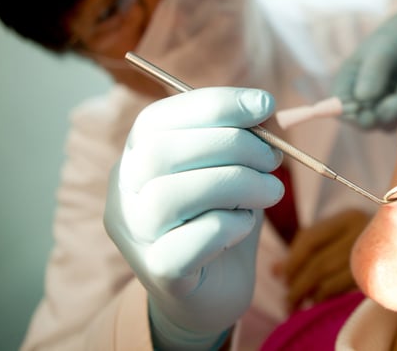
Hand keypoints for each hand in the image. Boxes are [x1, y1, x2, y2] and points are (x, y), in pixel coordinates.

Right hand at [105, 87, 284, 349]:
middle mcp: (123, 191)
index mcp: (136, 155)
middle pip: (162, 152)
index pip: (159, 118)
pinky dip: (230, 224)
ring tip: (270, 191)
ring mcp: (134, 234)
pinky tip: (244, 224)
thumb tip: (266, 111)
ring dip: (238, 183)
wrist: (213, 291)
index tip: (265, 104)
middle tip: (273, 158)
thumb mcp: (234, 169)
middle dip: (233, 144)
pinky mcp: (158, 272)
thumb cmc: (221, 218)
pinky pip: (193, 239)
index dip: (215, 105)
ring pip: (173, 194)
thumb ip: (243, 139)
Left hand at [273, 209, 370, 310]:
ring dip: (309, 295)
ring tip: (297, 305)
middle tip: (287, 299)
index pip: (311, 238)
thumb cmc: (365, 240)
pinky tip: (318, 302)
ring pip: (330, 280)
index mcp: (349, 217)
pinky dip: (326, 298)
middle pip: (319, 263)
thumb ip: (308, 247)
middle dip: (297, 284)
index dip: (292, 260)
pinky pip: (345, 291)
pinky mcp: (379, 276)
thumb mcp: (339, 234)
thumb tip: (276, 270)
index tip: (280, 275)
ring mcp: (373, 256)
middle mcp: (363, 233)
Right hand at [332, 11, 396, 129]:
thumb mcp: (384, 48)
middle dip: (386, 109)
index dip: (350, 115)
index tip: (369, 113)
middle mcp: (361, 100)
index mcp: (347, 82)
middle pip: (365, 121)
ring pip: (388, 122)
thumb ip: (373, 71)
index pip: (339, 107)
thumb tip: (361, 99)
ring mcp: (381, 108)